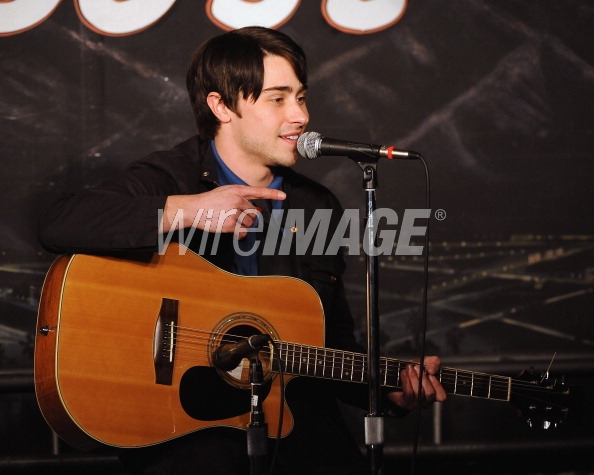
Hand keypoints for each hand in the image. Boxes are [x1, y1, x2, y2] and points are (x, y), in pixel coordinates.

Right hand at [162, 185, 285, 237]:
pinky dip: (239, 234)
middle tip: (232, 216)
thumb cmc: (209, 202)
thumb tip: (258, 209)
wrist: (193, 208)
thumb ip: (242, 199)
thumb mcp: (225, 193)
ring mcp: (234, 212)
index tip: (283, 196)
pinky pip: (243, 232)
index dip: (272, 194)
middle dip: (247, 217)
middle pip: (254, 213)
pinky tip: (230, 229)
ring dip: (243, 226)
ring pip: (250, 223)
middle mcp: (237, 200)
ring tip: (229, 221)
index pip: (258, 191)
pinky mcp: (230, 224)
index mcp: (237, 190)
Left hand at [387, 356, 446, 410]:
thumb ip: (434, 362)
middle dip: (423, 379)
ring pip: (418, 392)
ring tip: (409, 368)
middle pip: (430, 393)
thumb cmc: (416, 371)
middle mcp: (427, 400)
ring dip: (413, 378)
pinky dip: (406, 380)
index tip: (430, 373)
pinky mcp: (406, 401)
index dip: (437, 385)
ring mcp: (417, 402)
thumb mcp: (427, 363)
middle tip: (417, 367)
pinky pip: (408, 392)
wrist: (400, 376)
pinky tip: (404, 373)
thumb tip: (432, 370)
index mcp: (436, 393)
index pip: (442, 396)